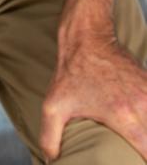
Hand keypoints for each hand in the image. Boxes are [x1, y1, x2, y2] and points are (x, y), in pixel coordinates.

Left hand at [39, 34, 146, 160]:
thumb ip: (50, 136)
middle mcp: (142, 105)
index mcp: (123, 117)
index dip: (142, 161)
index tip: (134, 161)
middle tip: (135, 153)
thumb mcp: (54, 106)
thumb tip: (51, 160)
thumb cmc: (71, 72)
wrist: (87, 37)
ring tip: (138, 138)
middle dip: (146, 148)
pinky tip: (141, 123)